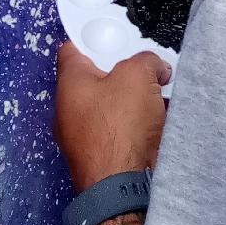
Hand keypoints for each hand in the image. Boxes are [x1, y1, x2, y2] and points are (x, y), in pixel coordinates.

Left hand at [54, 41, 170, 195]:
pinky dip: (134, 125)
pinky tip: (156, 125)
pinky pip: (117, 130)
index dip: (93, 39)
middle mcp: (68, 110)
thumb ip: (147, 60)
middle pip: (96, 79)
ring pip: (109, 107)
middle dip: (123, 73)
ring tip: (158, 99)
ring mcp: (81, 137)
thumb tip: (156, 68)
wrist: (121, 186)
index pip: (72, 49)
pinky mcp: (98, 157)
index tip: (115, 38)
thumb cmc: (120, 125)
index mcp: (69, 84)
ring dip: (132, 101)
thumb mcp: (138, 74)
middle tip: (146, 70)